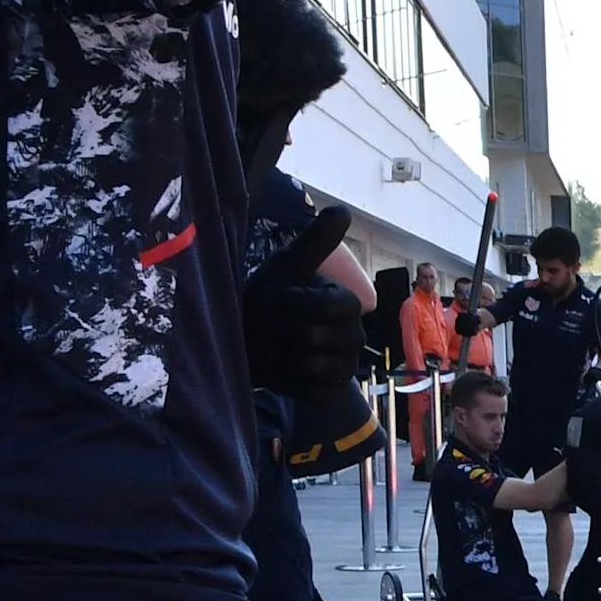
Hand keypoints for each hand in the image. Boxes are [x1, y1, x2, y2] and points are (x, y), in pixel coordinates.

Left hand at [242, 207, 365, 400]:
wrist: (247, 337)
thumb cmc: (267, 297)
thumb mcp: (288, 266)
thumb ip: (317, 241)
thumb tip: (345, 210)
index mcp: (348, 304)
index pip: (335, 307)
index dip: (302, 304)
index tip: (284, 298)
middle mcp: (353, 335)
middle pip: (320, 338)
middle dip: (286, 330)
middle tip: (275, 325)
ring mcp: (344, 366)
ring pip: (315, 365)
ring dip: (285, 356)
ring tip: (278, 347)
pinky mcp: (330, 390)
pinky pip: (315, 390)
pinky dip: (292, 382)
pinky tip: (285, 369)